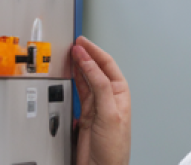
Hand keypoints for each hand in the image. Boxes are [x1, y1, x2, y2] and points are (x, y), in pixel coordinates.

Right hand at [71, 36, 131, 164]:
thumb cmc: (115, 147)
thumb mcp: (109, 113)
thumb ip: (100, 87)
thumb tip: (90, 63)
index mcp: (120, 92)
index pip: (106, 64)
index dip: (94, 51)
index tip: (82, 42)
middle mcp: (109, 96)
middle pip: (96, 68)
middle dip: (86, 55)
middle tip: (74, 44)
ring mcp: (97, 104)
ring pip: (86, 78)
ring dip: (79, 65)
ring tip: (70, 53)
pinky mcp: (86, 113)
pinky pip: (79, 91)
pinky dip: (74, 79)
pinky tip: (70, 72)